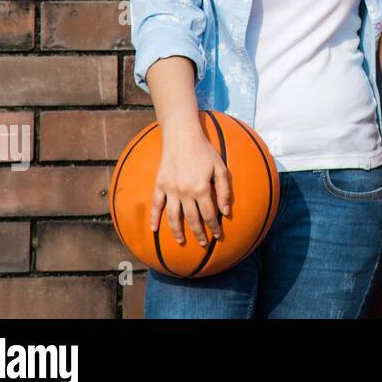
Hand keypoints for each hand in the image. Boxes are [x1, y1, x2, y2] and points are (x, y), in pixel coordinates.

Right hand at [150, 126, 231, 248]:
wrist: (182, 137)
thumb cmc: (204, 151)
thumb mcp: (220, 168)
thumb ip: (224, 190)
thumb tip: (226, 212)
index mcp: (201, 189)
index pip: (209, 215)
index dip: (214, 227)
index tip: (218, 236)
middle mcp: (185, 192)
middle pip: (192, 219)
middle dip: (199, 234)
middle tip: (204, 244)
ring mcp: (170, 190)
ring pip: (173, 217)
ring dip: (177, 232)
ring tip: (182, 242)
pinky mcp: (160, 185)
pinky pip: (156, 205)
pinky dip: (154, 218)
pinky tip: (154, 230)